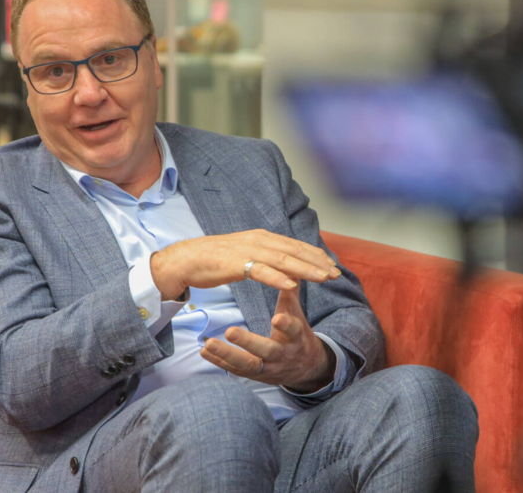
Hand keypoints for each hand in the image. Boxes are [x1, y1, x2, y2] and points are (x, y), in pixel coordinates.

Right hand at [149, 229, 339, 297]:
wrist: (186, 260)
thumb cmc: (215, 260)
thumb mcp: (246, 255)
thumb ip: (266, 258)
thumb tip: (286, 268)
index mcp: (262, 237)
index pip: (295, 245)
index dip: (315, 255)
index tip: (332, 265)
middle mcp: (259, 240)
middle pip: (295, 251)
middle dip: (318, 262)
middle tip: (336, 273)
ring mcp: (248, 250)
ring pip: (284, 260)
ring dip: (306, 269)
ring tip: (324, 277)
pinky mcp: (237, 264)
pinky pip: (262, 271)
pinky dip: (279, 278)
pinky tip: (293, 285)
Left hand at [200, 285, 334, 392]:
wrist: (305, 368)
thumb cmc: (297, 334)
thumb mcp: (297, 314)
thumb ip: (290, 292)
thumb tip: (291, 265)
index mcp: (296, 337)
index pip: (293, 330)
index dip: (286, 325)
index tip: (277, 318)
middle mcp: (282, 354)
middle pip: (266, 351)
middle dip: (248, 343)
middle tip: (230, 331)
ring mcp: (268, 367)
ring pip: (248, 365)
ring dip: (227, 355)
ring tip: (208, 344)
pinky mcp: (254, 375)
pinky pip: (236, 370)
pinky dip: (219, 362)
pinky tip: (204, 351)